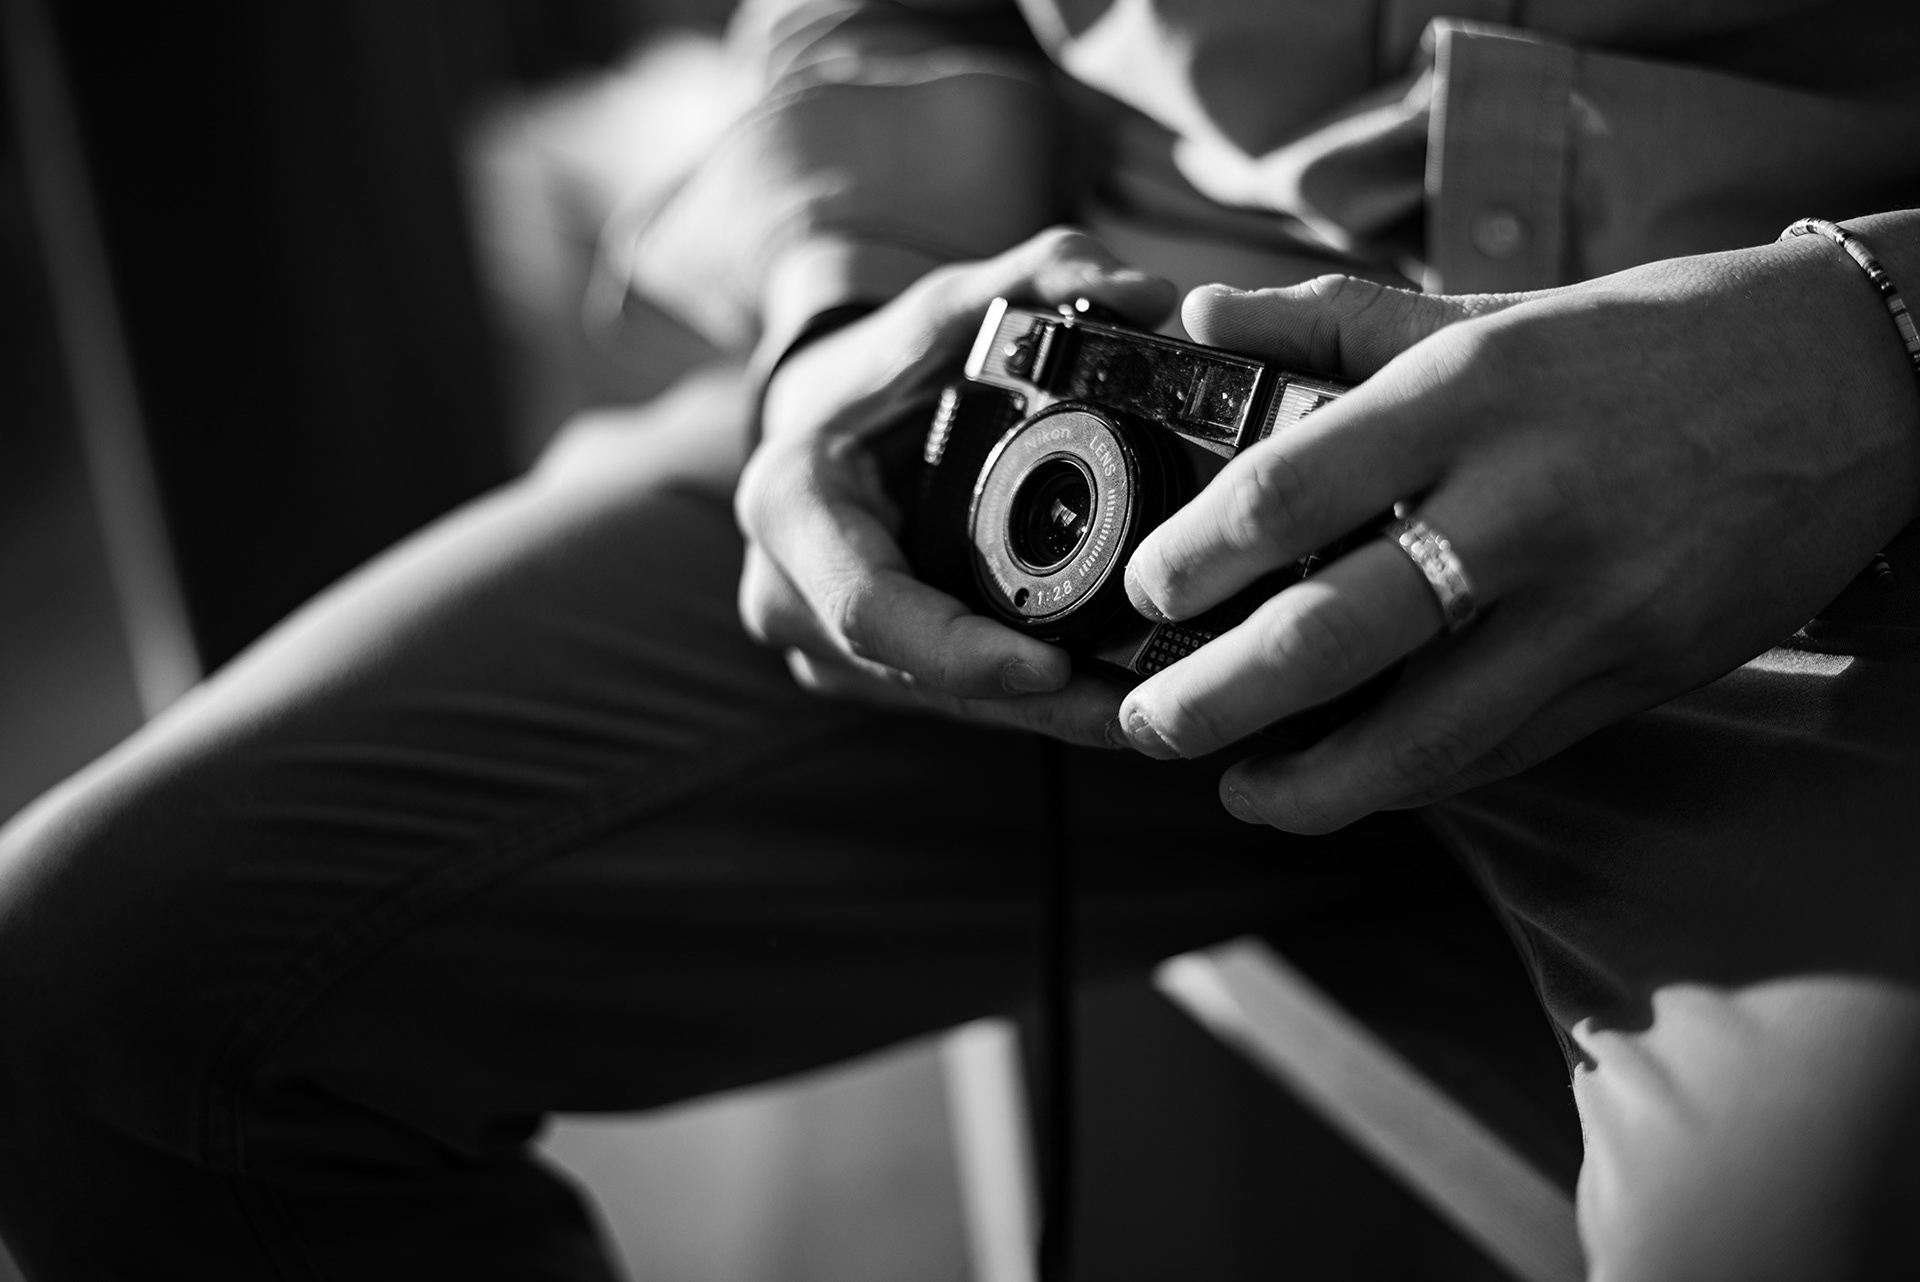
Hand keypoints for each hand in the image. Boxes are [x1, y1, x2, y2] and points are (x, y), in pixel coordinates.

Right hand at [736, 228, 1176, 745]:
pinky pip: (948, 699)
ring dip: (1042, 716)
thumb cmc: (884, 364)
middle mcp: (786, 592)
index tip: (1056, 668)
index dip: (963, 651)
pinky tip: (1109, 702)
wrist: (822, 414)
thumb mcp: (946, 306)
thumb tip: (1147, 294)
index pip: (872, 608)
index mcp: (790, 505)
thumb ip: (1036, 279)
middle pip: (922, 676)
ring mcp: (819, 644)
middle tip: (1146, 707)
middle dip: (1035, 702)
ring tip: (1152, 710)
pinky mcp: (860, 671)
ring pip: (942, 702)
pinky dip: (1025, 702)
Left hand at [1116, 232, 1919, 829]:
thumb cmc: (1644, 342)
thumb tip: (1192, 315)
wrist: (1852, 384)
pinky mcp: (1637, 672)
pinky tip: (1349, 781)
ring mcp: (1587, 604)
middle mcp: (1520, 503)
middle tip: (1146, 722)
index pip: (1283, 494)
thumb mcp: (1486, 311)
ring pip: (1415, 737)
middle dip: (1208, 701)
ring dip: (1303, 785)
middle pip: (1325, 635)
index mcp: (1466, 394)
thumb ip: (1328, 320)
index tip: (1145, 588)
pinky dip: (1410, 780)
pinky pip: (1499, 752)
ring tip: (1236, 788)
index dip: (1191, 560)